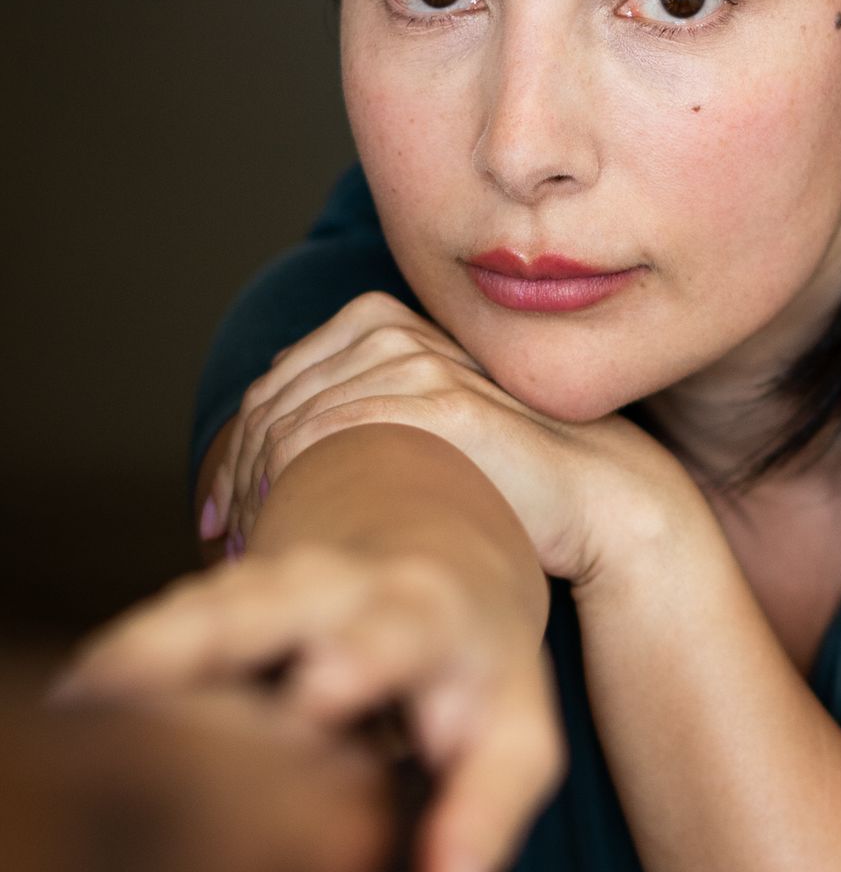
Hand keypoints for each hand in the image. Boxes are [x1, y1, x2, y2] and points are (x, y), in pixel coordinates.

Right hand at [47, 544, 566, 871]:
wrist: (434, 544)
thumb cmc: (477, 671)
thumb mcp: (514, 737)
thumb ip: (485, 816)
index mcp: (433, 619)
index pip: (406, 640)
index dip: (368, 667)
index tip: (327, 695)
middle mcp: (356, 588)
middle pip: (302, 607)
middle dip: (271, 639)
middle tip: (271, 690)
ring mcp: (282, 584)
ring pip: (217, 611)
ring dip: (163, 651)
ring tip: (99, 701)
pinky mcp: (223, 596)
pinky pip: (168, 625)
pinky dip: (124, 661)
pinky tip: (78, 701)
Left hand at [205, 291, 680, 586]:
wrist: (590, 493)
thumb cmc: (501, 478)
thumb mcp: (420, 434)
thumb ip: (362, 416)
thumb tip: (282, 446)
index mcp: (383, 325)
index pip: (278, 383)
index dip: (239, 451)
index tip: (220, 512)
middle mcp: (392, 334)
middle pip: (273, 401)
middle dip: (239, 475)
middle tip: (224, 538)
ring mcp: (414, 364)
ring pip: (291, 420)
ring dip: (256, 489)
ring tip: (251, 546)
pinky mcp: (435, 403)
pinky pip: (327, 437)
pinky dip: (289, 486)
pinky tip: (286, 530)